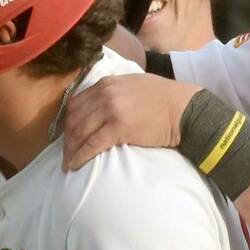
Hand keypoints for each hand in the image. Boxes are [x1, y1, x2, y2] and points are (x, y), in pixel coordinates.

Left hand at [60, 74, 197, 170]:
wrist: (184, 108)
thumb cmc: (163, 99)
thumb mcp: (133, 84)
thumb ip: (114, 91)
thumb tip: (99, 105)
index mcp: (107, 83)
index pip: (77, 103)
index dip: (68, 122)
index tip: (68, 136)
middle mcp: (105, 93)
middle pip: (74, 118)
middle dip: (67, 139)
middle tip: (66, 153)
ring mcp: (111, 109)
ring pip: (80, 132)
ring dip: (70, 150)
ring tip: (68, 163)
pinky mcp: (119, 127)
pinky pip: (91, 144)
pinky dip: (79, 156)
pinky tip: (74, 166)